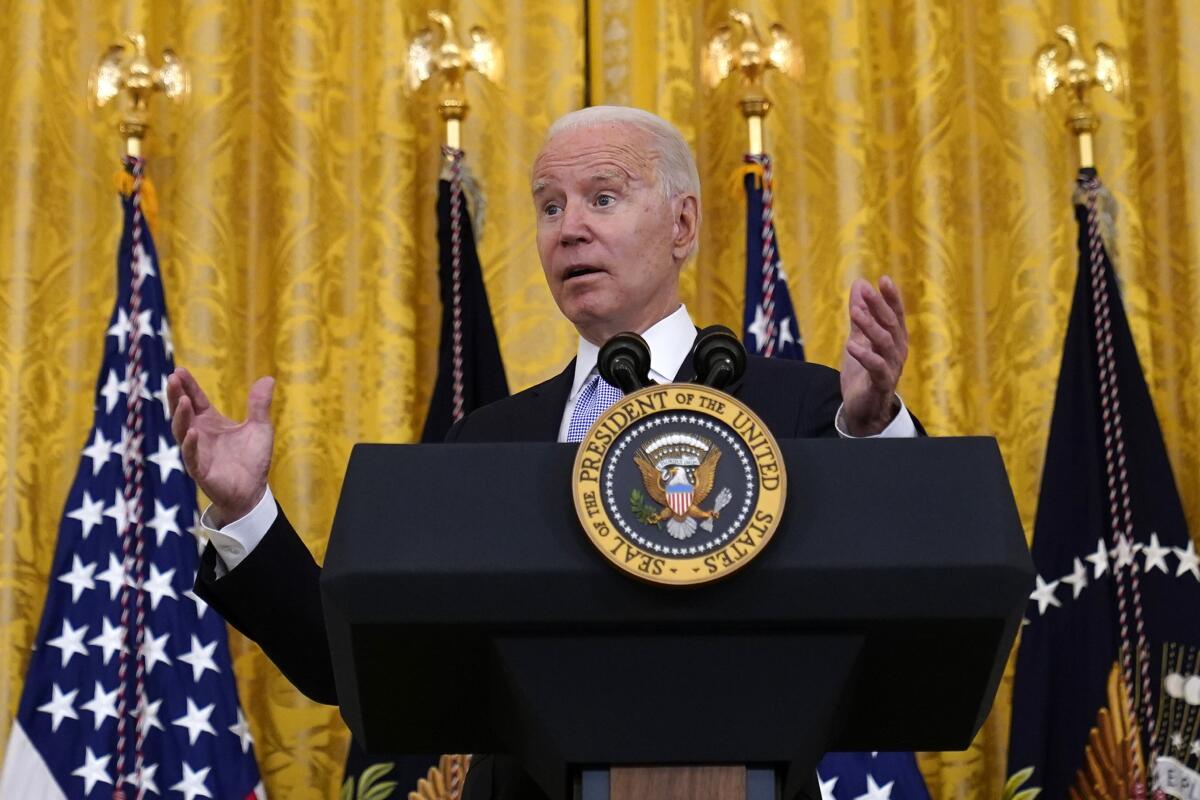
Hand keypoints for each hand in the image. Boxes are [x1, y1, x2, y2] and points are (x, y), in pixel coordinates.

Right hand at [167, 368, 275, 524]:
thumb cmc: (252, 460)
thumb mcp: (260, 428)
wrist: (253, 492)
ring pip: (182, 431)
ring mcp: (197, 452)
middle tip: (173, 378)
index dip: (188, 386)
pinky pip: (191, 456)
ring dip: (181, 416)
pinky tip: (192, 432)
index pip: (195, 399)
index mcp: (210, 422)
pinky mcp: (200, 470)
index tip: (179, 370)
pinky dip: (191, 444)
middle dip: (177, 395)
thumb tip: (268, 378)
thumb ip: (260, 405)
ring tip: (183, 400)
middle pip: (183, 411)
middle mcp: (199, 435)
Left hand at [839, 276, 907, 435]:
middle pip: (891, 325)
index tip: (883, 279)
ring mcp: (891, 367)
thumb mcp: (859, 339)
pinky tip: (851, 346)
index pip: (896, 314)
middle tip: (866, 290)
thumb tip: (859, 284)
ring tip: (855, 313)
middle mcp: (897, 351)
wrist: (863, 409)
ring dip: (870, 327)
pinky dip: (865, 356)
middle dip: (879, 306)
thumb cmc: (864, 373)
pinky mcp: (881, 384)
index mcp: (894, 339)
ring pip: (885, 344)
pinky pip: (877, 368)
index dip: (891, 298)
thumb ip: (860, 315)